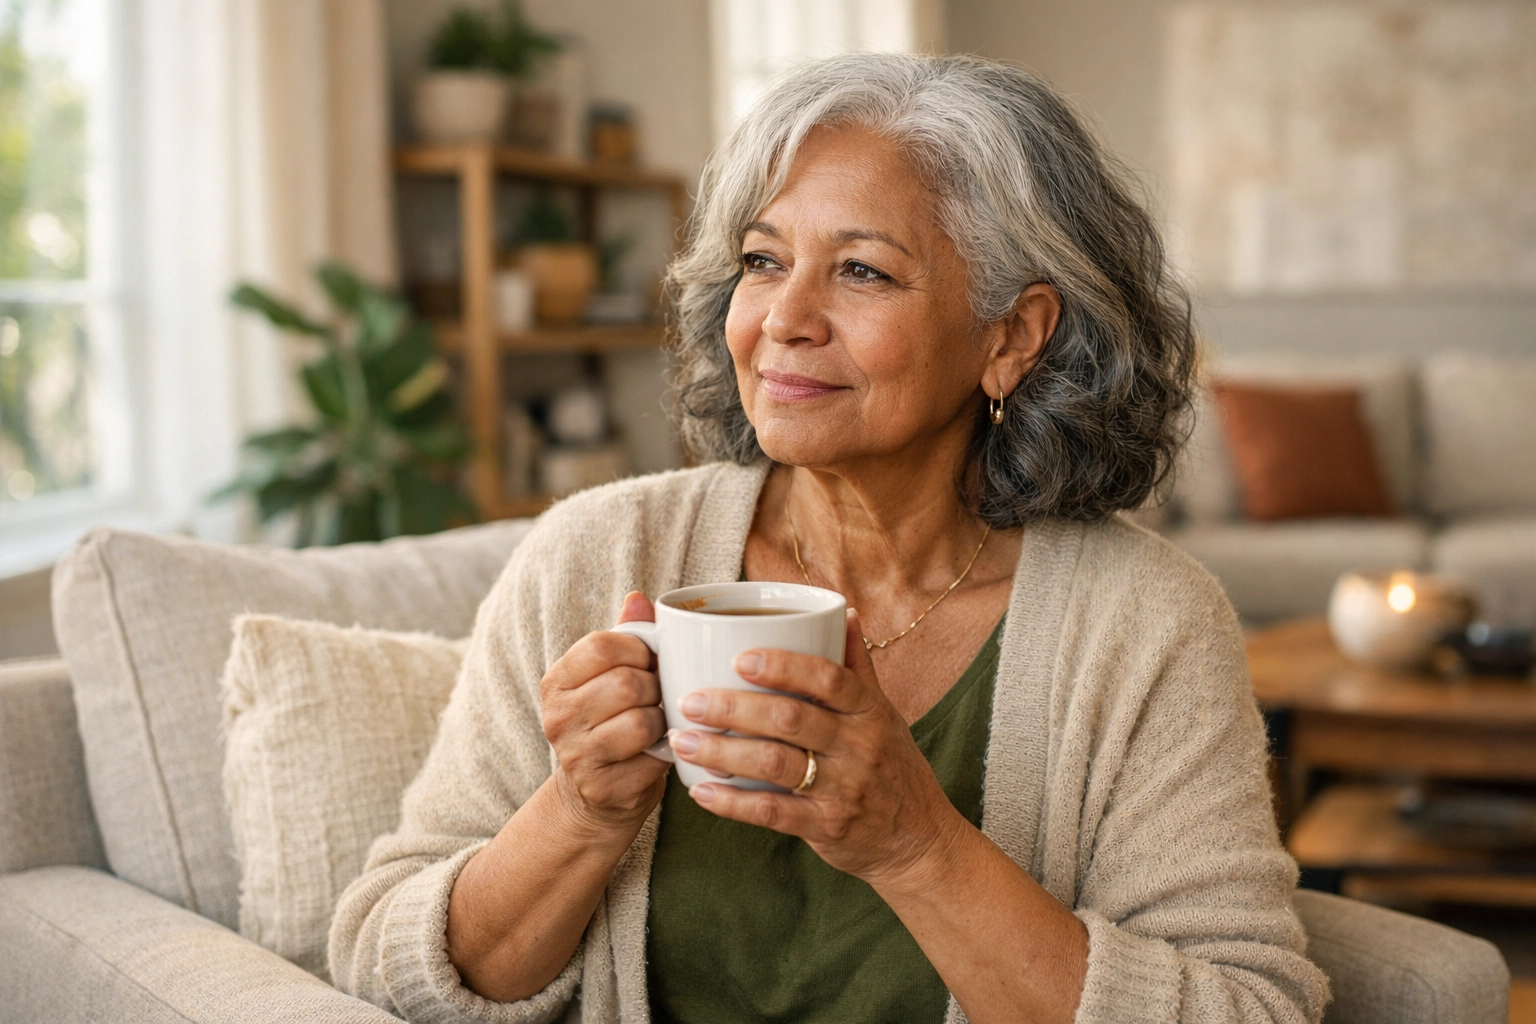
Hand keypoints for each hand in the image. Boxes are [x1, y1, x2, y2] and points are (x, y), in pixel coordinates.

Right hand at [539, 592, 669, 833]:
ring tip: (657, 724)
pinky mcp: (600, 788)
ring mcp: (575, 756)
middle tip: (657, 696)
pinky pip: (651, 760)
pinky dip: (664, 753)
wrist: (596, 793)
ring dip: (661, 721)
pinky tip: (656, 752)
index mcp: (557, 681)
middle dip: (654, 686)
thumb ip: (625, 636)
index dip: (639, 649)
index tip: (649, 662)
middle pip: (626, 683)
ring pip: (641, 721)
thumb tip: (638, 598)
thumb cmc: (611, 721)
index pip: (602, 645)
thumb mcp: (610, 675)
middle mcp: (557, 717)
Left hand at [670, 609, 965, 886]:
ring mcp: (842, 788)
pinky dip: (732, 802)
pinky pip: (773, 813)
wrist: (919, 839)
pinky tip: (700, 791)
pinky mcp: (826, 827)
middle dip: (733, 708)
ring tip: (681, 741)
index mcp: (868, 711)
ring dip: (722, 752)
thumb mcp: (884, 713)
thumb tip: (841, 612)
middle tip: (689, 701)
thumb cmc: (894, 766)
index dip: (783, 666)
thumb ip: (856, 667)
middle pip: (790, 719)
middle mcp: (858, 746)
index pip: (829, 678)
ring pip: (774, 764)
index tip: (738, 658)